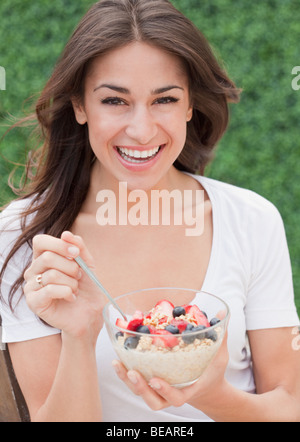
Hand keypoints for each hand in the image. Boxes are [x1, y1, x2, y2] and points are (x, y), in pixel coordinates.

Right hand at [24, 231, 104, 343]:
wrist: (89, 314)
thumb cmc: (86, 288)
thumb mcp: (87, 263)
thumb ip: (78, 246)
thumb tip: (66, 234)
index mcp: (43, 258)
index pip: (40, 241)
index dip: (59, 245)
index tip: (76, 254)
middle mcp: (33, 270)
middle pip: (47, 257)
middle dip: (70, 267)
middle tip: (79, 277)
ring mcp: (31, 286)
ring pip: (51, 274)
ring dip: (71, 282)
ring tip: (75, 289)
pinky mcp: (33, 302)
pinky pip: (49, 289)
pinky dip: (66, 292)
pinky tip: (71, 297)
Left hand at [112, 329, 228, 412]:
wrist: (206, 388)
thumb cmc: (212, 370)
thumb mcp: (219, 354)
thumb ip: (219, 334)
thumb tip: (223, 310)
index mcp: (190, 389)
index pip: (177, 397)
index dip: (165, 391)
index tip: (155, 380)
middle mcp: (173, 393)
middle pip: (154, 400)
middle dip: (141, 388)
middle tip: (132, 372)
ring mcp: (160, 391)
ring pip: (140, 393)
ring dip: (127, 380)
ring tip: (117, 364)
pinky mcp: (151, 384)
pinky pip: (135, 383)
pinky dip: (125, 373)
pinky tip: (117, 358)